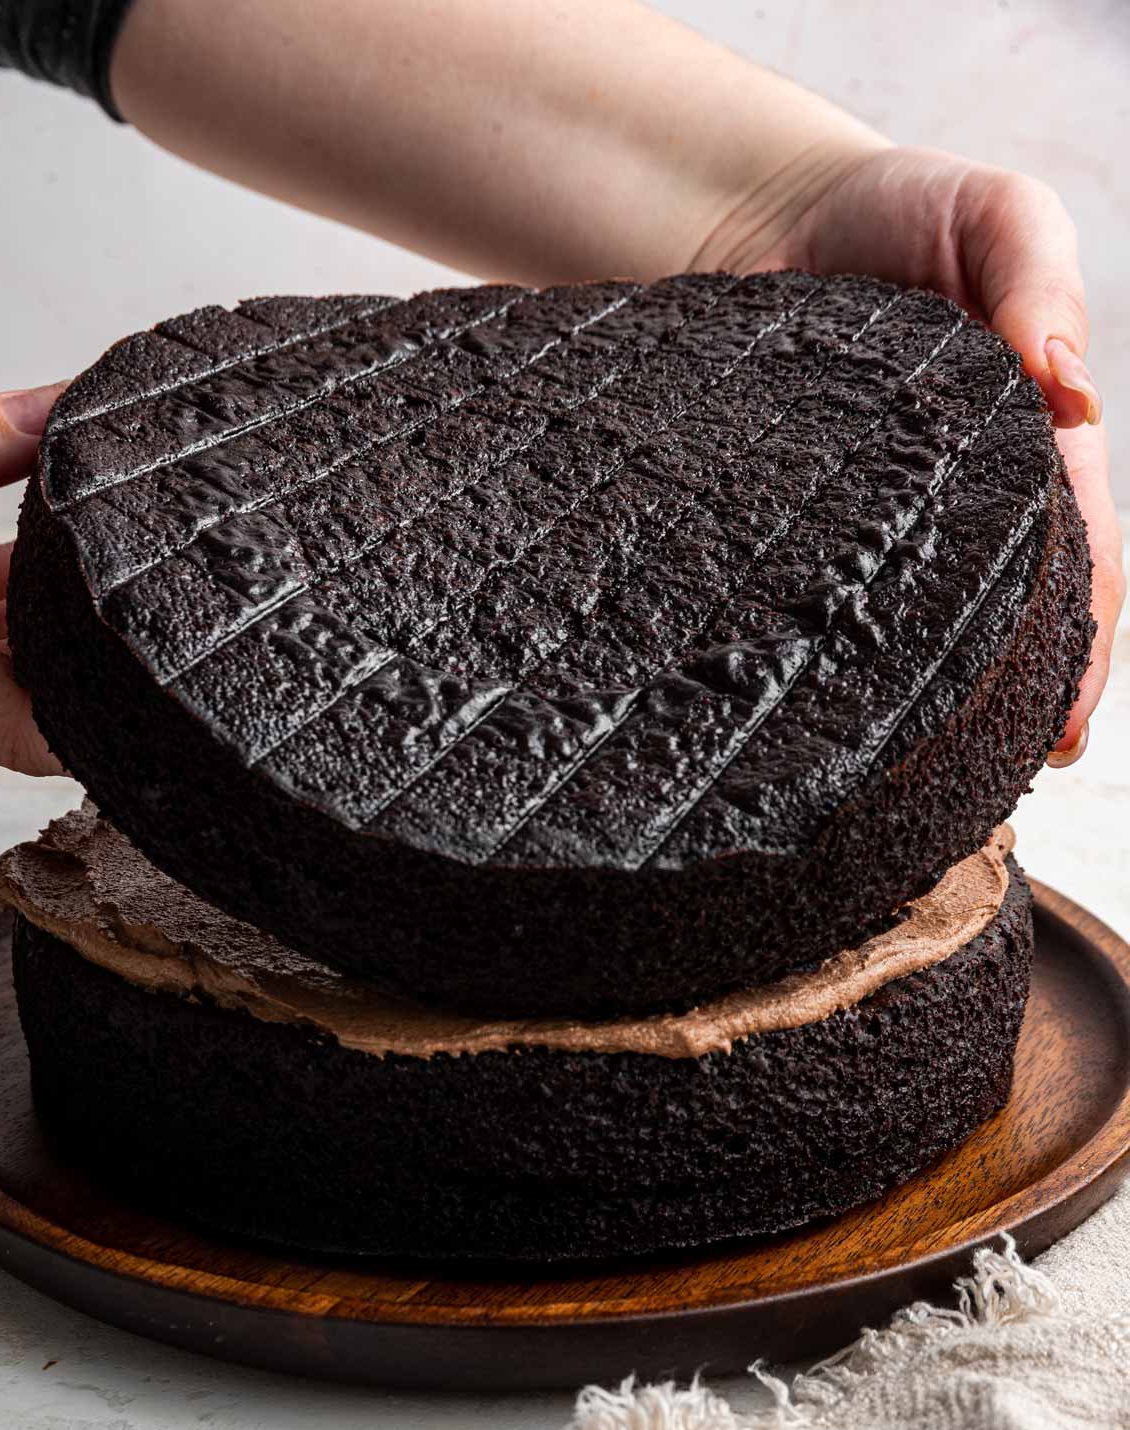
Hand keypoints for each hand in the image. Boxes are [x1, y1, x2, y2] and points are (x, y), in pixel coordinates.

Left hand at [744, 145, 1122, 756]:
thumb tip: (1071, 390)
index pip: (1081, 558)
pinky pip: (829, 602)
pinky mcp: (806, 527)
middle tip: (1006, 783)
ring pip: (927, 629)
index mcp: (1035, 445)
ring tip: (930, 790)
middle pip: (1013, 617)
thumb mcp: (996, 212)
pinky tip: (830, 726)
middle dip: (1022, 702)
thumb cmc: (899, 210)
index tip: (1069, 730)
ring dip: (941, 706)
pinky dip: (839, 663)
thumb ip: (1037, 281)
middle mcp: (968, 501)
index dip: (1086, 644)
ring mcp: (887, 522)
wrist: (771, 215)